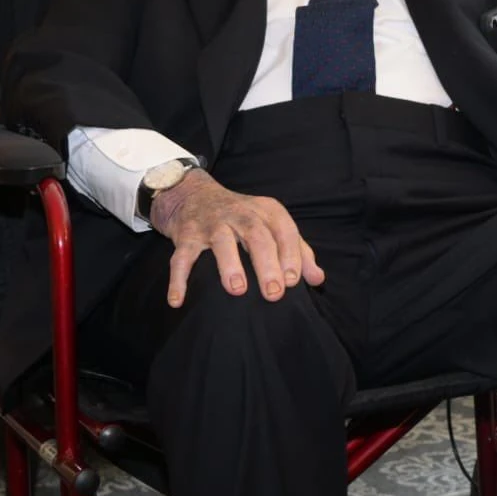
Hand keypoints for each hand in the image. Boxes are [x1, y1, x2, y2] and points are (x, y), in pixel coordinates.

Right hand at [149, 169, 324, 307]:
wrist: (194, 195)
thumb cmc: (243, 218)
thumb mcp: (273, 226)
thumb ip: (298, 251)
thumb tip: (318, 279)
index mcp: (267, 211)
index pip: (284, 230)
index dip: (291, 254)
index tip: (293, 281)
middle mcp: (240, 213)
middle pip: (257, 236)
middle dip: (267, 264)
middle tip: (273, 293)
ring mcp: (212, 223)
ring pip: (222, 242)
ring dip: (230, 265)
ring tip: (237, 290)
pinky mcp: (186, 234)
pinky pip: (182, 257)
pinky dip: (179, 278)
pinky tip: (178, 300)